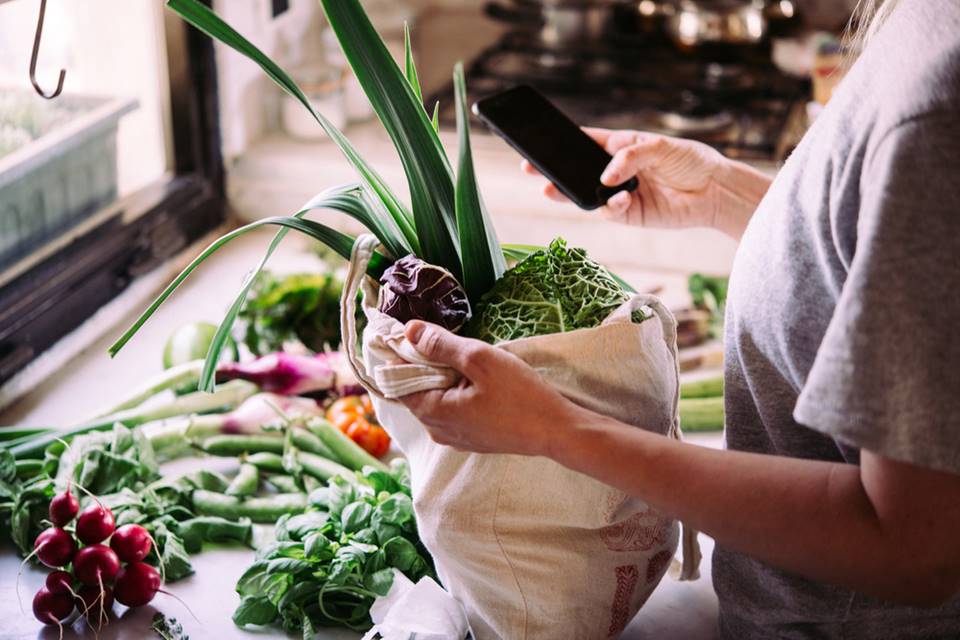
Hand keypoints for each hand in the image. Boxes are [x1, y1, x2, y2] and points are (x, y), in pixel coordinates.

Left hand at [397, 320, 582, 456]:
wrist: (556, 431)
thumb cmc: (520, 395)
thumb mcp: (479, 360)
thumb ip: (441, 345)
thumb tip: (409, 331)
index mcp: (434, 413)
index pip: (398, 382)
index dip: (403, 356)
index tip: (418, 335)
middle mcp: (438, 430)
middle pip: (416, 391)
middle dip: (426, 366)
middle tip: (451, 345)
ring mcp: (455, 438)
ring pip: (436, 400)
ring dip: (444, 378)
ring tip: (470, 363)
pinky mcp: (472, 439)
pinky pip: (452, 411)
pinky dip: (457, 392)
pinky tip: (480, 382)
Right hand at [522, 128, 770, 237]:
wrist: (716, 191)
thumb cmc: (691, 160)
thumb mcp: (661, 146)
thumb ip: (631, 156)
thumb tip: (605, 175)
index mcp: (619, 147)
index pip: (585, 142)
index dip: (562, 143)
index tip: (539, 142)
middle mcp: (615, 171)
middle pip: (577, 171)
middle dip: (553, 172)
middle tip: (530, 170)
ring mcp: (619, 194)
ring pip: (586, 195)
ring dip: (569, 194)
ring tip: (552, 190)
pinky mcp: (630, 214)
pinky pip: (609, 211)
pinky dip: (609, 206)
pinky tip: (620, 199)